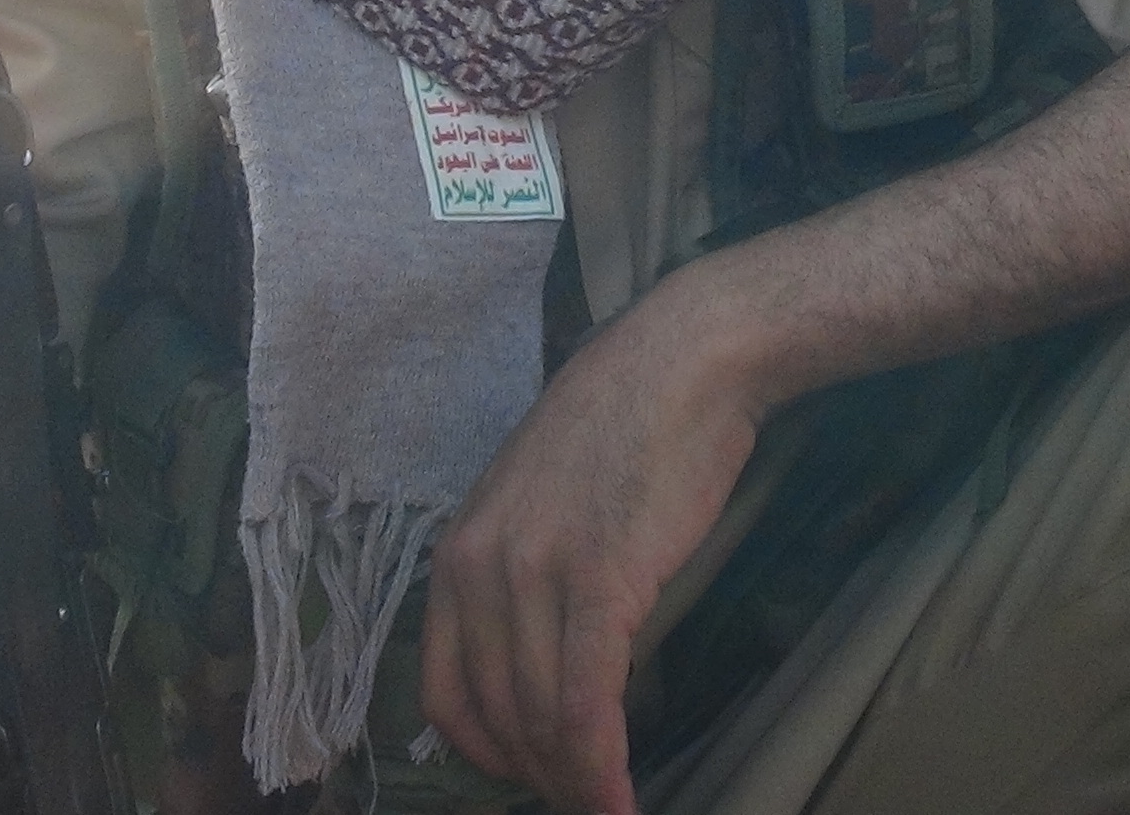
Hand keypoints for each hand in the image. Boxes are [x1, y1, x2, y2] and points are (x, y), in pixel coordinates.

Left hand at [419, 282, 771, 813]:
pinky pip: (587, 702)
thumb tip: (539, 666)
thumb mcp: (539, 504)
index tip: (534, 778)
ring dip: (576, 782)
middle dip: (542, 776)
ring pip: (542, 719)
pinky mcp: (596, 580)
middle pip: (497, 717)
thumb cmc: (626, 427)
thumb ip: (522, 578)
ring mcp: (533, 575)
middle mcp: (478, 570)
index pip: (447, 695)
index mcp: (457, 556)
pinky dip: (601, 767)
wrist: (682, 358)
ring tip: (608, 805)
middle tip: (586, 798)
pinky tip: (620, 798)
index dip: (489, 756)